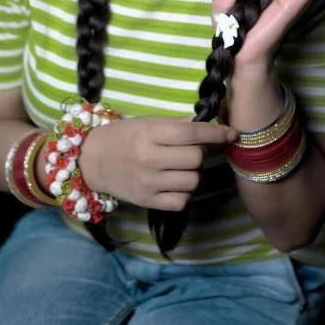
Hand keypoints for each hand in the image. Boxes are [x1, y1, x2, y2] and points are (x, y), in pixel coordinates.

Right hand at [78, 115, 237, 211]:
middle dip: (202, 152)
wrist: (92, 160)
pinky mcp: (148, 202)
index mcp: (150, 133)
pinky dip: (186, 192)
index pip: (192, 134)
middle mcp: (149, 159)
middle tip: (194, 149)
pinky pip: (182, 200)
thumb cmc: (123, 136)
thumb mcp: (147, 122)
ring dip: (196, 172)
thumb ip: (176, 124)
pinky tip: (177, 182)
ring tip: (185, 166)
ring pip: (194, 180)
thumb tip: (205, 124)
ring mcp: (149, 183)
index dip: (216, 134)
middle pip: (196, 158)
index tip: (232, 134)